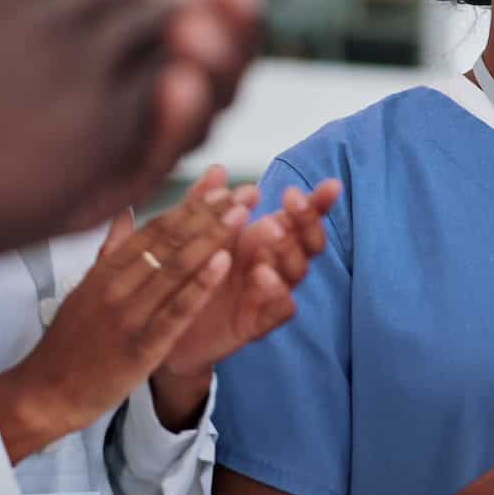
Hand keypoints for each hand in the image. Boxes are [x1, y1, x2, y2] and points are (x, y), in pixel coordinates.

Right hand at [0, 0, 260, 290]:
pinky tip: (168, 107)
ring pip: (161, 27)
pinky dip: (180, 92)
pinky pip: (170, 85)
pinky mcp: (108, 115)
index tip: (92, 17)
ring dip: (178, 44)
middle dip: (151, 10)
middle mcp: (44, 5)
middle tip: (160, 44)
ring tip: (168, 78)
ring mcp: (81, 57)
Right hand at [0, 190, 249, 461]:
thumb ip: (109, 251)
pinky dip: (200, 285)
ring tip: (240, 214)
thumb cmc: (68, 343)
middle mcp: (116, 286)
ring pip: (175, 269)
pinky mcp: (140, 347)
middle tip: (243, 191)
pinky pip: (175, 311)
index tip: (219, 187)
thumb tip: (124, 211)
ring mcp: (128, 315)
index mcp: (105, 271)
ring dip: (211, 238)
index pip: (154, 229)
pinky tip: (223, 263)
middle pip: (169, 241)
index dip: (190, 206)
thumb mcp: (84, 289)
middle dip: (209, 213)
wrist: (45, 393)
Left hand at [161, 171, 341, 377]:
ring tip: (274, 233)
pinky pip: (280, 310)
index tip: (331, 185)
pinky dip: (277, 294)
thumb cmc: (185, 276)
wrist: (162, 326)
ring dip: (290, 252)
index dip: (318, 203)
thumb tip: (218, 169)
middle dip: (306, 221)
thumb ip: (204, 205)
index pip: (298, 218)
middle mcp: (271, 264)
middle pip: (307, 243)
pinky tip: (264, 278)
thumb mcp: (192, 236)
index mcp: (261, 239)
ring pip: (297, 272)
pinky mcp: (256, 323)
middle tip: (291, 202)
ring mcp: (266, 294)